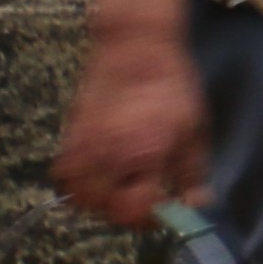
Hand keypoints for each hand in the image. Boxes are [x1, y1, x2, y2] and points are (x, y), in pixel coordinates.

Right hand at [54, 0, 209, 229]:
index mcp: (143, 152)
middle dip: (128, 213)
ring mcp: (84, 145)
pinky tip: (102, 175)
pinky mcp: (71, 135)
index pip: (138, 208)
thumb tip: (197, 204)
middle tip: (147, 203)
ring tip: (123, 191)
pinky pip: (64, 174)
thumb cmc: (172, 85)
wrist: (136, 46)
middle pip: (105, 209)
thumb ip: (194, 172)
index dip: (155, 217)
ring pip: (79, 196)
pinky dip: (79, 183)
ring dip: (100, 202)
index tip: (168, 211)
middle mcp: (108, 154)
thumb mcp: (194, 128)